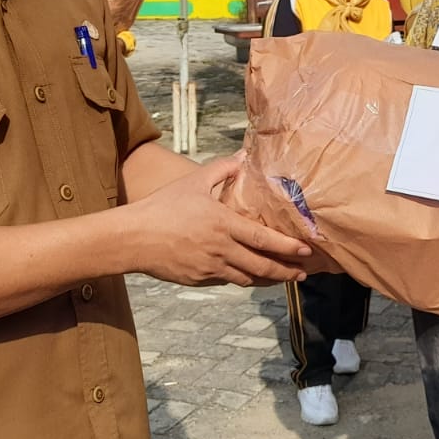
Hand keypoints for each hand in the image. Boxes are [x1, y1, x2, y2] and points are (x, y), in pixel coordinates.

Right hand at [120, 156, 310, 287]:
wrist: (133, 238)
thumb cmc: (163, 207)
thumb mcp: (193, 182)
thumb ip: (221, 169)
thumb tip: (243, 156)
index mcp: (223, 224)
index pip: (263, 239)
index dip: (287, 247)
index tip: (306, 251)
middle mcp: (221, 249)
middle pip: (262, 265)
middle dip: (286, 271)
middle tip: (303, 272)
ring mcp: (210, 267)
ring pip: (247, 278)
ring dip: (268, 280)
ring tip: (282, 277)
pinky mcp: (198, 279)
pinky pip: (227, 281)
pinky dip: (243, 279)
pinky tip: (250, 276)